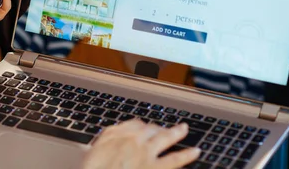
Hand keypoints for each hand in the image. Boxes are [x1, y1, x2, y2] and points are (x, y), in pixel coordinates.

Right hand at [82, 120, 199, 168]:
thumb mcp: (92, 152)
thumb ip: (105, 139)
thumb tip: (112, 133)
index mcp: (117, 135)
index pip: (134, 125)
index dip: (142, 126)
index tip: (145, 126)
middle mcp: (133, 140)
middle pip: (150, 129)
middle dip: (159, 127)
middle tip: (165, 126)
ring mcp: (147, 154)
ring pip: (165, 138)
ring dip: (176, 132)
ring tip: (184, 129)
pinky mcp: (155, 168)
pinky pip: (175, 159)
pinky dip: (187, 155)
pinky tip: (196, 152)